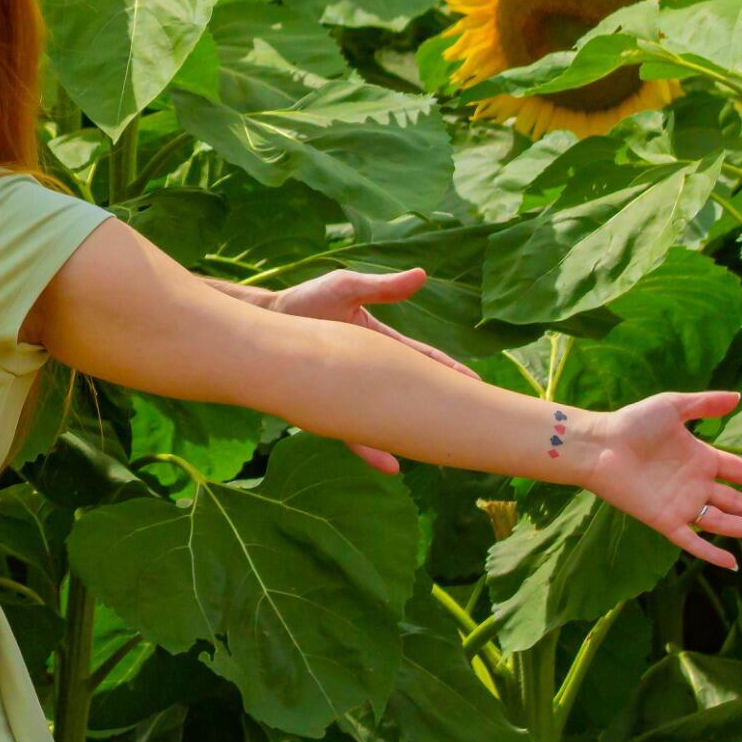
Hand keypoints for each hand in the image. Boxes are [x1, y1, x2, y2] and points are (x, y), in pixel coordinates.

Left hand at [259, 266, 474, 474]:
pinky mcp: (329, 407)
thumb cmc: (305, 301)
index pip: (424, 360)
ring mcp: (351, 393)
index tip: (477, 384)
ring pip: (390, 419)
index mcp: (381, 345)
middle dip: (443, 408)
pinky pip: (353, 432)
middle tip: (476, 422)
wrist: (264, 324)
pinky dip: (372, 448)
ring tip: (442, 451)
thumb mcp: (346, 288)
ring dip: (414, 432)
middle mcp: (371, 373)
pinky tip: (391, 466)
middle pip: (414, 395)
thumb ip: (382, 288)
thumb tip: (423, 275)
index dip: (450, 372)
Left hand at [580, 391, 741, 569]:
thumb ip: (704, 404)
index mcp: (702, 459)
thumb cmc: (630, 423)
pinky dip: (710, 553)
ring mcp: (681, 504)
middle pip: (739, 500)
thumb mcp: (672, 408)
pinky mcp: (663, 519)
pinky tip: (732, 563)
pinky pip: (691, 541)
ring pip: (724, 521)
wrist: (596, 445)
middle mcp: (696, 484)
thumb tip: (738, 395)